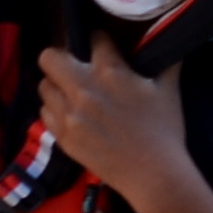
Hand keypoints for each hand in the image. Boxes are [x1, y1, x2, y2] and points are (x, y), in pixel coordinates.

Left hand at [37, 44, 192, 204]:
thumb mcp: (169, 89)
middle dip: (60, 58)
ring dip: (56, 86)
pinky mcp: (63, 137)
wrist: (154, 175)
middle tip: (74, 67)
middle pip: (49, 57)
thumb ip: (166, 60)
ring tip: (71, 93)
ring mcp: (69, 114)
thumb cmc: (164, 130)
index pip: (92, 38)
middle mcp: (82, 89)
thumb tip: (169, 37)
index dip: (98, 41)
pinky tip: (71, 115)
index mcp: (109, 72)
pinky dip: (55, 111)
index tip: (102, 49)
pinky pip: (45, 113)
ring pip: (43, 86)